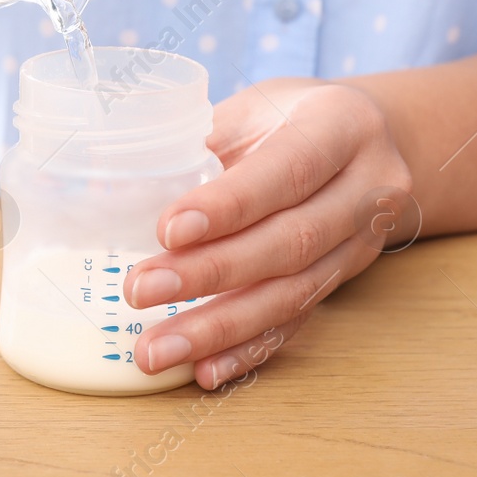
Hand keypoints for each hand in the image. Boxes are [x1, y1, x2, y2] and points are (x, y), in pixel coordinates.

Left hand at [124, 80, 414, 388]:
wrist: (370, 139)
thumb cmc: (287, 117)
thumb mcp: (252, 107)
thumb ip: (198, 139)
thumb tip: (106, 184)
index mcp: (342, 126)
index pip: (288, 170)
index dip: (229, 205)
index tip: (167, 230)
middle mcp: (367, 190)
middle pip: (290, 242)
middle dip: (211, 273)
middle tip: (140, 290)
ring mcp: (361, 244)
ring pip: (293, 294)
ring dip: (219, 327)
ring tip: (155, 349)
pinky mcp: (344, 283)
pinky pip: (298, 324)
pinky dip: (248, 350)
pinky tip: (205, 370)